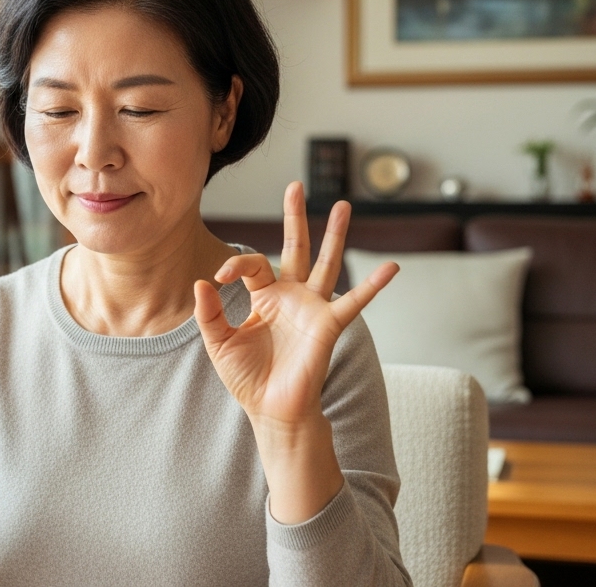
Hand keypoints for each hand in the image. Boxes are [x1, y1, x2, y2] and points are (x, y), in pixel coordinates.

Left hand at [193, 181, 397, 431]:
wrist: (271, 410)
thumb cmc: (247, 377)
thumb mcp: (219, 342)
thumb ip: (210, 313)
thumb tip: (203, 282)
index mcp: (265, 297)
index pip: (252, 265)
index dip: (236, 264)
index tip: (220, 277)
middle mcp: (292, 296)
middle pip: (295, 248)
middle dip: (295, 218)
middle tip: (296, 185)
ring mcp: (313, 308)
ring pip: (326, 263)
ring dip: (334, 234)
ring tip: (343, 205)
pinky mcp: (328, 325)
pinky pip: (355, 301)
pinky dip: (374, 285)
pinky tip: (392, 267)